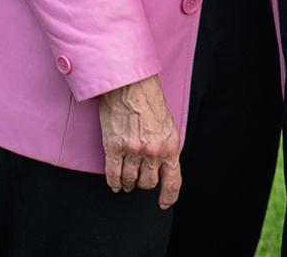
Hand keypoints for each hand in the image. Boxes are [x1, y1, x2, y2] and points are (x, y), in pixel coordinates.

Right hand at [97, 75, 181, 207]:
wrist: (131, 84)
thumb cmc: (150, 100)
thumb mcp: (168, 125)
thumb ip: (166, 146)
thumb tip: (162, 165)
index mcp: (170, 146)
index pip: (173, 181)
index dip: (168, 196)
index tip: (163, 202)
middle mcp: (152, 151)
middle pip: (148, 183)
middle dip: (144, 184)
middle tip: (140, 179)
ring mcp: (132, 151)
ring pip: (130, 180)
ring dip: (128, 183)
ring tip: (127, 182)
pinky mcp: (114, 148)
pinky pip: (113, 175)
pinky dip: (114, 182)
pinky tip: (115, 184)